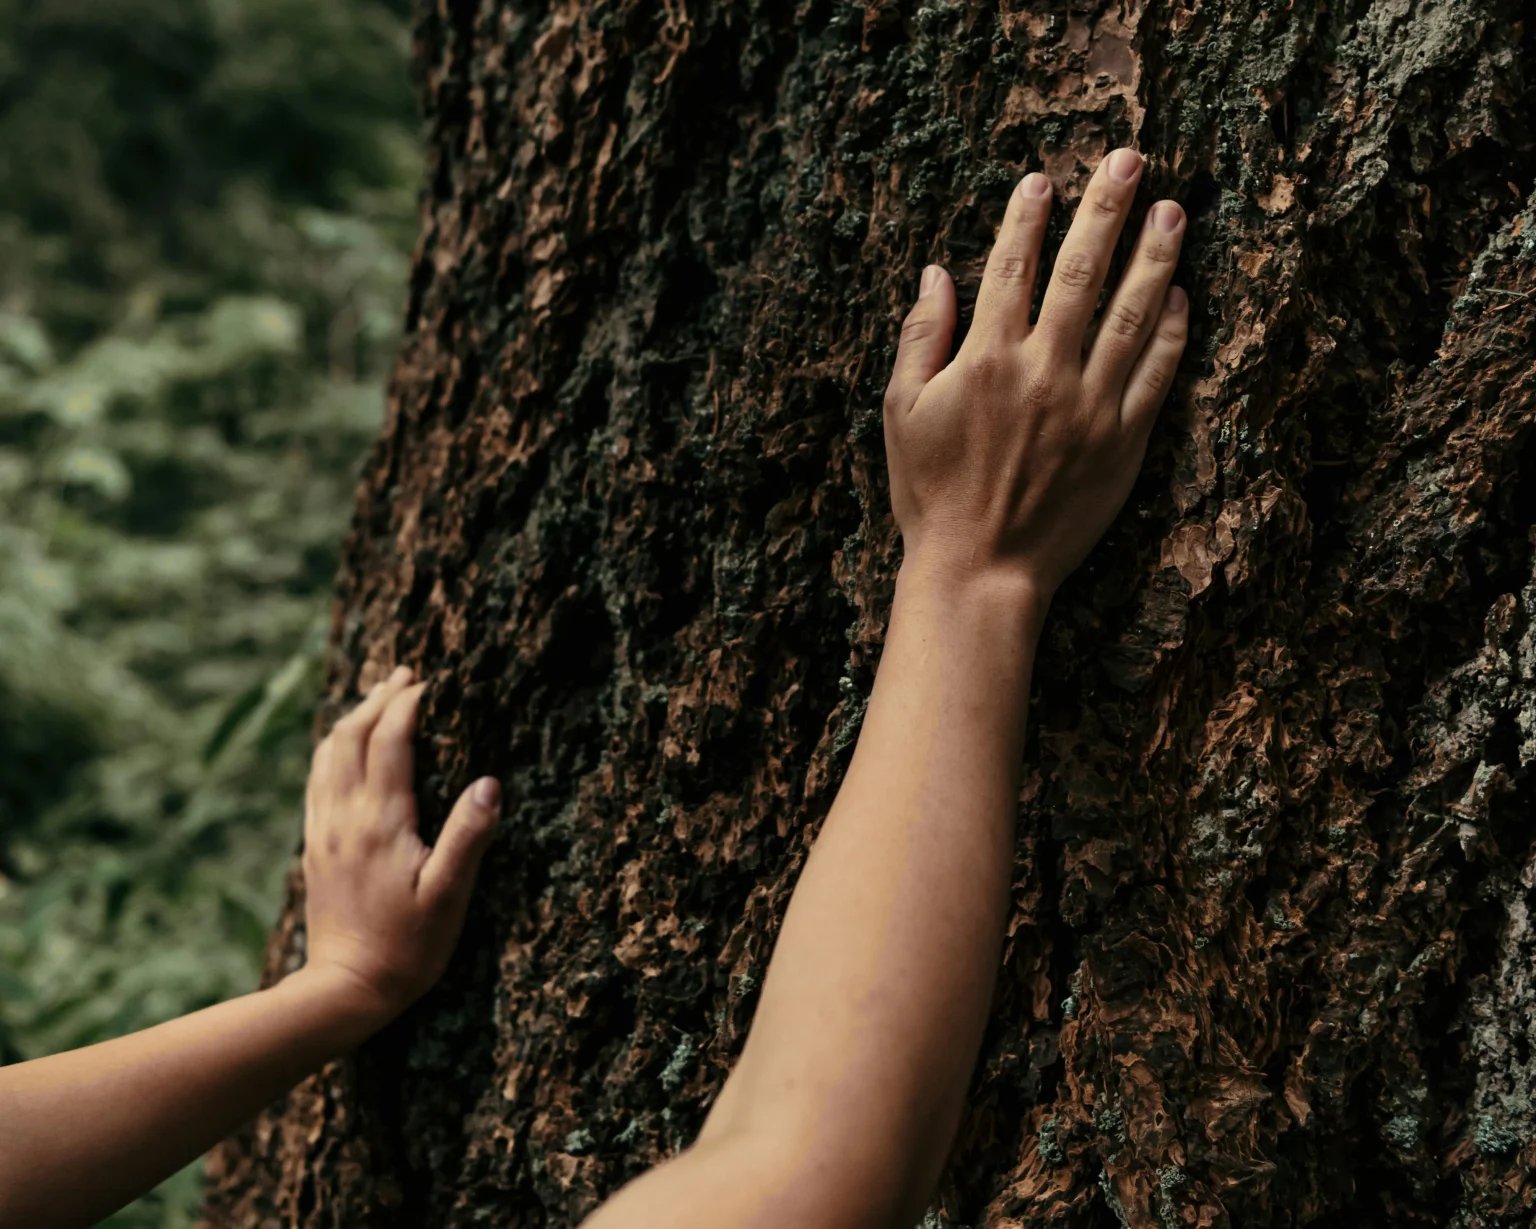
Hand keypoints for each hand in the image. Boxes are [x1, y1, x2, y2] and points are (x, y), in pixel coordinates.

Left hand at [300, 666, 501, 1023]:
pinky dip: (333, 749)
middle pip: (351, 736)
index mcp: (380, 822)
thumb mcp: (450, 895)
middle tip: (406, 676)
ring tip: (377, 698)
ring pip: (328, 753)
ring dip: (352, 719)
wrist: (346, 989)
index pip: (390, 741)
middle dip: (378, 699)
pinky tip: (346, 748)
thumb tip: (490, 783)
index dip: (409, 704)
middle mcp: (345, 817)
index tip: (431, 682)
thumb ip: (468, 836)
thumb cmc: (409, 947)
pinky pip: (317, 779)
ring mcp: (324, 830)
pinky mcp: (315, 846)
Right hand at [882, 146, 1188, 600]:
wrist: (981, 570)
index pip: (1011, 268)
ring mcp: (1091, 405)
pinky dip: (1173, 332)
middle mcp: (1043, 371)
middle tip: (1131, 160)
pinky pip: (1157, 374)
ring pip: (1131, 313)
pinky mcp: (1124, 441)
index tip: (1043, 180)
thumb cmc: (932, 493)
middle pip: (1081, 272)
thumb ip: (920, 338)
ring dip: (1155, 256)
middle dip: (1106, 209)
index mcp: (986, 359)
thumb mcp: (902, 412)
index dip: (1027, 218)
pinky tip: (1183, 297)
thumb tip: (936, 274)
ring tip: (1174, 211)